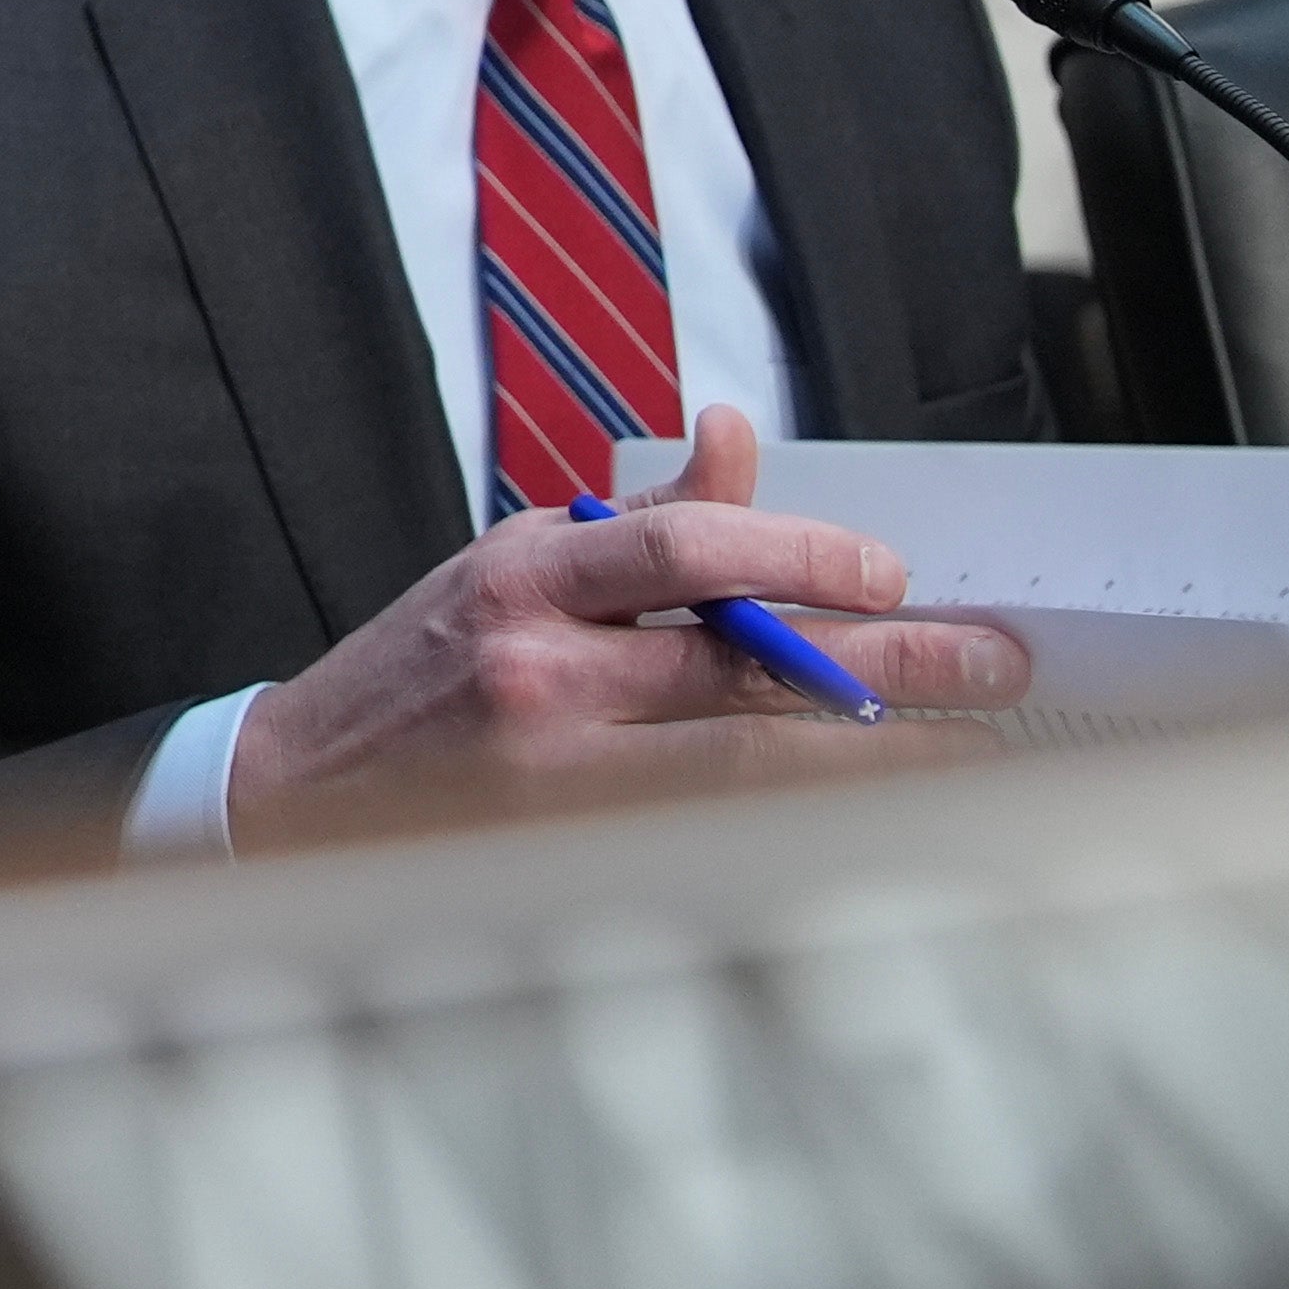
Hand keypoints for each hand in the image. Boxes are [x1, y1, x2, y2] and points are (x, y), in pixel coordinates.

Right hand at [223, 405, 1029, 846]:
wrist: (294, 791)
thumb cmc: (421, 666)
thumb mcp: (510, 562)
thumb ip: (635, 515)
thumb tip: (736, 439)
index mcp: (526, 574)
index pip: (685, 549)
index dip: (800, 557)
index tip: (887, 575)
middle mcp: (540, 669)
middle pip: (746, 665)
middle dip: (889, 665)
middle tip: (994, 666)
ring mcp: (554, 774)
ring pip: (748, 762)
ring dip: (872, 754)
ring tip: (966, 747)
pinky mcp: (568, 850)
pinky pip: (717, 829)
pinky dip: (804, 816)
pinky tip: (872, 812)